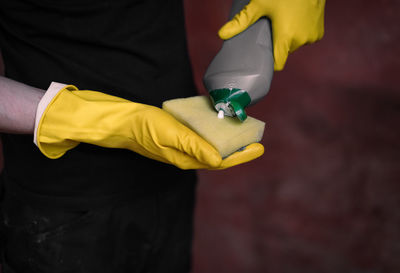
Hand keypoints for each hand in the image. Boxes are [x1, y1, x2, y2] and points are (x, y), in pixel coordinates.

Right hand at [35, 83, 263, 169]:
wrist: (124, 122)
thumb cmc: (145, 127)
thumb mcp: (171, 134)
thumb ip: (194, 146)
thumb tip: (219, 160)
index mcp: (187, 158)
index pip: (221, 161)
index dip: (241, 156)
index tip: (259, 147)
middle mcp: (188, 156)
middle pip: (219, 156)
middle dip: (238, 150)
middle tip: (255, 138)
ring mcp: (183, 148)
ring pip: (212, 148)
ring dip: (228, 142)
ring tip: (242, 132)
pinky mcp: (179, 139)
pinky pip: (202, 139)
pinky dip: (215, 134)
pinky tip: (220, 125)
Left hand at [218, 0, 325, 69]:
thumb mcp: (260, 4)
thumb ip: (242, 21)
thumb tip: (221, 34)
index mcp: (287, 38)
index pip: (277, 64)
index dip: (269, 61)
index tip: (262, 54)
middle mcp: (301, 41)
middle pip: (284, 52)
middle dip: (277, 42)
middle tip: (270, 28)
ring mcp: (312, 37)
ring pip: (295, 44)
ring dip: (289, 37)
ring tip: (283, 21)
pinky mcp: (319, 32)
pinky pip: (305, 38)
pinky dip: (300, 32)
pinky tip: (295, 20)